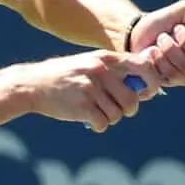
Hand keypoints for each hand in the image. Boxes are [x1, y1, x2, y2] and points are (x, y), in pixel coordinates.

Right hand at [19, 49, 166, 132]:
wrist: (33, 85)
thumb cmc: (67, 77)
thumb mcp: (90, 64)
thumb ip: (116, 71)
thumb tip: (146, 86)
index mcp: (106, 58)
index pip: (143, 67)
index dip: (151, 82)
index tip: (147, 92)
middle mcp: (100, 70)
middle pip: (133, 99)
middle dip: (128, 109)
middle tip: (118, 110)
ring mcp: (91, 88)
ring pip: (118, 114)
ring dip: (110, 118)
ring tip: (97, 112)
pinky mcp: (82, 106)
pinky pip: (103, 124)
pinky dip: (99, 126)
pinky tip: (89, 121)